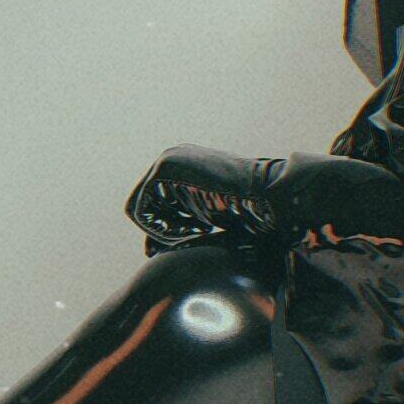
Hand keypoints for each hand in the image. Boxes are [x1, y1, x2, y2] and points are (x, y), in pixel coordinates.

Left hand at [123, 145, 284, 252]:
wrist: (262, 192)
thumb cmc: (244, 207)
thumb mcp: (207, 212)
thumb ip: (184, 219)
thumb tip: (156, 245)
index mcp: (182, 164)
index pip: (154, 201)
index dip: (169, 226)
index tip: (195, 235)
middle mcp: (170, 158)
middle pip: (144, 205)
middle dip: (163, 228)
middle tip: (194, 235)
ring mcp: (164, 160)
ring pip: (140, 209)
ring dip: (164, 231)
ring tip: (195, 233)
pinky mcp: (162, 170)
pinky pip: (142, 210)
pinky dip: (160, 229)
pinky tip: (190, 231)